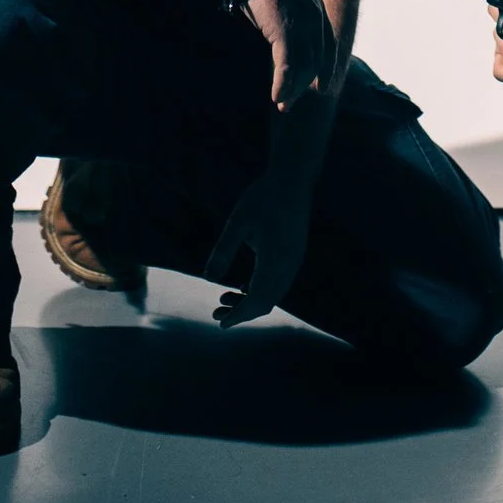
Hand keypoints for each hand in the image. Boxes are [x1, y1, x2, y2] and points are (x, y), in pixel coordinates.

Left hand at [203, 168, 313, 326]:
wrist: (293, 179)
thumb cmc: (263, 197)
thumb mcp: (237, 221)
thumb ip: (223, 250)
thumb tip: (208, 278)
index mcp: (275, 259)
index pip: (257, 299)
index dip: (239, 315)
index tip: (221, 323)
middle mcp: (289, 265)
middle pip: (267, 302)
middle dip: (242, 312)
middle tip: (216, 312)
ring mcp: (294, 261)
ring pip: (274, 294)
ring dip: (251, 302)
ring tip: (225, 298)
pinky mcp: (295, 255)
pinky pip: (279, 283)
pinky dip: (262, 291)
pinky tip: (244, 286)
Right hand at [239, 0, 331, 110]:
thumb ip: (287, 18)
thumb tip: (280, 37)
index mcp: (317, 10)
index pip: (328, 47)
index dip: (325, 69)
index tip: (320, 86)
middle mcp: (315, 19)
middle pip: (316, 61)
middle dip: (304, 85)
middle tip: (291, 102)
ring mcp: (302, 26)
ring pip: (302, 68)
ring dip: (292, 90)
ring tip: (282, 105)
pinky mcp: (285, 32)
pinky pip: (286, 67)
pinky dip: (282, 85)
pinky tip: (276, 97)